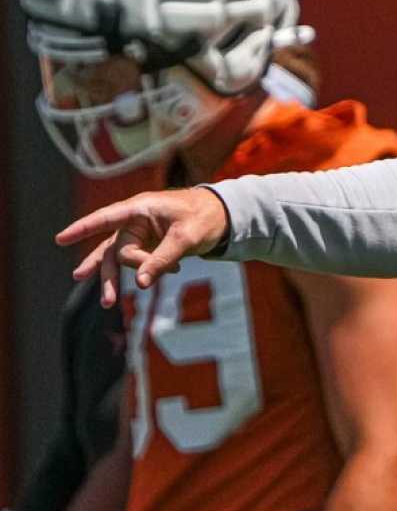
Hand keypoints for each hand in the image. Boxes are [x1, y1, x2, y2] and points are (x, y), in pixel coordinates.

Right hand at [56, 188, 229, 306]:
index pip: (106, 218)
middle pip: (113, 248)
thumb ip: (162, 259)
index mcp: (140, 208)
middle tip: (104, 297)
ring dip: (117, 278)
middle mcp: (134, 220)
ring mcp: (139, 233)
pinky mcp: (147, 244)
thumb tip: (141, 283)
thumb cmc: (204, 218)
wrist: (223, 215)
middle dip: (107, 273)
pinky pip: (138, 261)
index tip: (60, 238)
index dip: (83, 228)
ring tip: (108, 303)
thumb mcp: (186, 238)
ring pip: (118, 258)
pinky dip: (149, 271)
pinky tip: (172, 272)